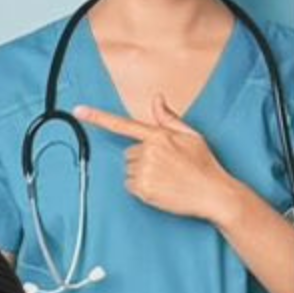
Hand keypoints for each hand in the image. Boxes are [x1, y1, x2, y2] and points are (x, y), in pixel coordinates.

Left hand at [75, 96, 250, 226]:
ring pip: (129, 170)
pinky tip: (161, 188)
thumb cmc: (204, 164)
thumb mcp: (191, 135)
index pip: (123, 124)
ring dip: (142, 174)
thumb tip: (156, 99)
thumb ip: (169, 118)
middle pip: (129, 153)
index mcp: (159, 136)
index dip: (98, 117)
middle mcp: (149, 151)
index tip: (79, 110)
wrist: (214, 193)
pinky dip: (141, 188)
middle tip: (167, 166)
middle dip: (143, 158)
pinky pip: (130, 186)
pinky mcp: (142, 189)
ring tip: (166, 178)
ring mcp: (144, 171)